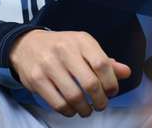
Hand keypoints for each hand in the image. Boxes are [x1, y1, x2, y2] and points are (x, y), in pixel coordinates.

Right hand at [9, 29, 131, 117]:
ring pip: (74, 97)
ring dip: (85, 109)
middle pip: (90, 83)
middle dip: (100, 101)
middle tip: (100, 105)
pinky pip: (58, 103)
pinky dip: (69, 112)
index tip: (111, 91)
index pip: (102, 64)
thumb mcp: (83, 47)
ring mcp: (48, 64)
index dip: (111, 83)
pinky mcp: (36, 79)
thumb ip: (104, 60)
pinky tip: (71, 109)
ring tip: (86, 109)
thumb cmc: (60, 47)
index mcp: (80, 40)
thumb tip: (126, 72)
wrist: (25, 44)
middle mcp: (63, 50)